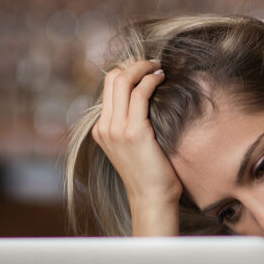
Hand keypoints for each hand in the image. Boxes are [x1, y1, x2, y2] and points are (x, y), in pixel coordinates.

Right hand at [91, 60, 182, 211]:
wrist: (152, 199)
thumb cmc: (150, 175)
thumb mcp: (133, 148)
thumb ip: (131, 126)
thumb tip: (147, 103)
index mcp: (101, 129)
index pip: (108, 86)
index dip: (126, 71)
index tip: (145, 70)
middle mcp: (104, 127)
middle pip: (112, 78)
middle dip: (134, 64)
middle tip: (153, 64)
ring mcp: (116, 129)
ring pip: (123, 81)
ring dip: (143, 68)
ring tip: (159, 68)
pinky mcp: (133, 132)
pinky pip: (140, 94)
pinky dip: (150, 80)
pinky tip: (162, 78)